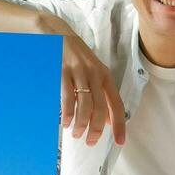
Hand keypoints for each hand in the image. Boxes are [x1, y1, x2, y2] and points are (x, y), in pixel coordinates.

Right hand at [59, 32, 126, 146]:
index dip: (119, 125)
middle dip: (96, 129)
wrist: (54, 33)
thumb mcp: (92, 72)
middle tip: (91, 142)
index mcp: (105, 75)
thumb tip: (107, 120)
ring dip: (81, 124)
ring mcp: (79, 73)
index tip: (120, 141)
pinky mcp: (63, 72)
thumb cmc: (74, 56)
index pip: (117, 104)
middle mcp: (95, 74)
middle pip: (101, 109)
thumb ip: (100, 94)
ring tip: (76, 134)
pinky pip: (67, 98)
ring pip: (85, 106)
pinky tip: (65, 123)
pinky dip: (67, 114)